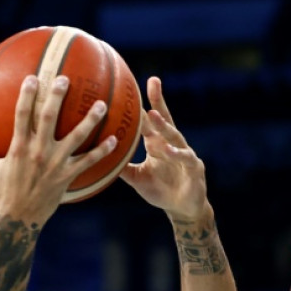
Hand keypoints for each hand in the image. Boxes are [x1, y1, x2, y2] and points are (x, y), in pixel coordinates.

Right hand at [0, 75, 116, 225]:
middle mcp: (39, 152)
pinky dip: (102, 151)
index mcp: (19, 147)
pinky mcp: (68, 176)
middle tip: (66, 79)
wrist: (18, 219)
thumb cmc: (1, 193)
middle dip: (57, 96)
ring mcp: (55, 164)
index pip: (22, 115)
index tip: (33, 78)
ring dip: (90, 120)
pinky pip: (89, 161)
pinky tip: (115, 140)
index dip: (27, 95)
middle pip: (50, 118)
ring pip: (77, 137)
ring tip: (102, 104)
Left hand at [118, 76, 208, 220]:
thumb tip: (95, 158)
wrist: (182, 208)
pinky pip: (185, 158)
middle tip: (153, 82)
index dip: (147, 101)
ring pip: (175, 136)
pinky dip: (176, 153)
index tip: (137, 83)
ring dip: (163, 125)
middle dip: (159, 101)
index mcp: (158, 143)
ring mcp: (184, 154)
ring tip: (152, 115)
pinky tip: (167, 150)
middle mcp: (172, 144)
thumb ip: (121, 167)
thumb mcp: (137, 178)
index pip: (151, 119)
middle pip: (165, 119)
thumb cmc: (160, 190)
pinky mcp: (194, 168)